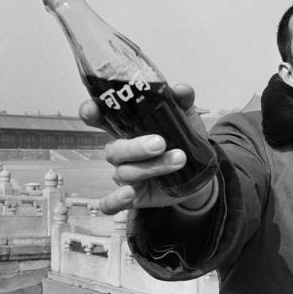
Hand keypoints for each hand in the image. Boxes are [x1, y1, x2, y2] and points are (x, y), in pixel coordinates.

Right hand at [79, 83, 208, 214]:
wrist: (200, 175)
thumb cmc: (184, 142)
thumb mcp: (186, 120)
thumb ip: (182, 103)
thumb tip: (181, 89)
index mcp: (128, 130)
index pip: (102, 120)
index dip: (92, 114)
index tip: (93, 109)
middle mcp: (122, 153)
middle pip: (114, 149)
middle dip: (136, 146)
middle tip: (160, 143)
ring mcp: (125, 176)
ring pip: (125, 172)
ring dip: (152, 167)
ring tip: (179, 159)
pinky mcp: (132, 198)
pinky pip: (111, 204)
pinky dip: (114, 201)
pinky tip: (128, 194)